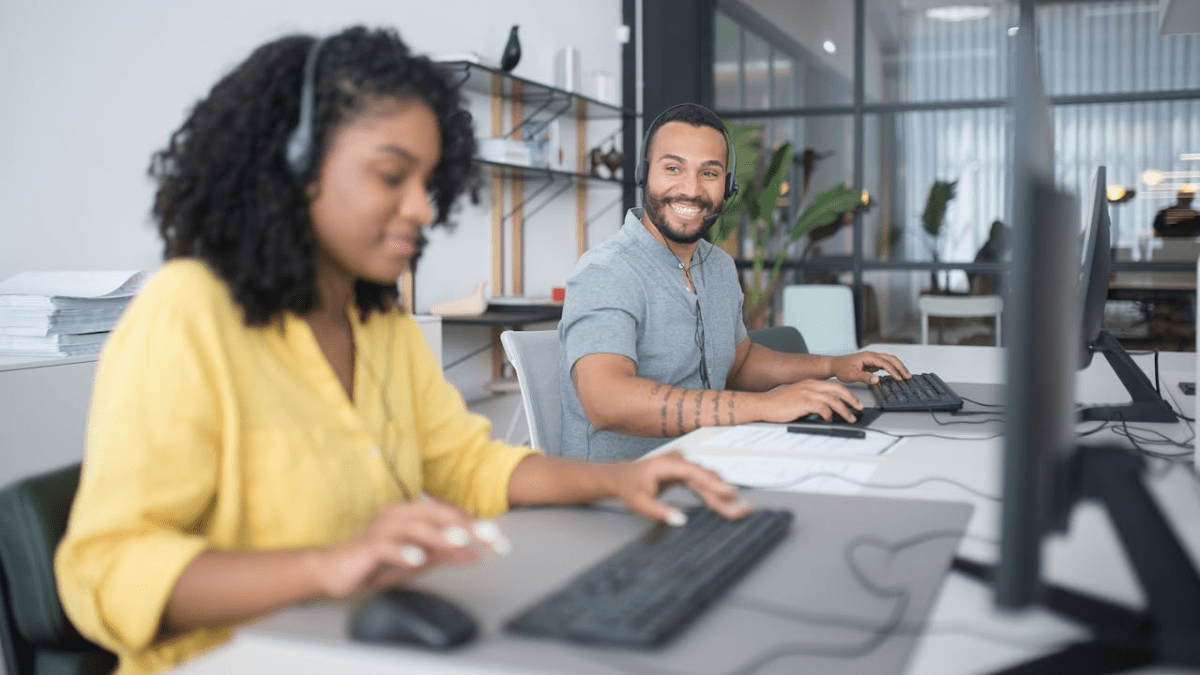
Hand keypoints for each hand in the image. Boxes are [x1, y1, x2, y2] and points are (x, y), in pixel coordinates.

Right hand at [315, 499, 486, 598]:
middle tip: (489, 536)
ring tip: (460, 540)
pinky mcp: (365, 547)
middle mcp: (398, 515)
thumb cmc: (376, 563)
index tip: (500, 541)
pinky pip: (385, 546)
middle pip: (436, 514)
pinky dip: (403, 551)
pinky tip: (417, 559)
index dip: (477, 526)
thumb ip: (446, 555)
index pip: (450, 514)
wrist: (333, 571)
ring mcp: (381, 529)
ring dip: (439, 534)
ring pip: (414, 526)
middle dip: (466, 524)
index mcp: (413, 515)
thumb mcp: (418, 560)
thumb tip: (476, 554)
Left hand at [607, 450, 751, 524]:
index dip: (713, 483)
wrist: (619, 477)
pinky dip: (714, 494)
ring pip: (707, 481)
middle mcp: (678, 461)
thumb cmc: (627, 486)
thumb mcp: (638, 502)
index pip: (695, 473)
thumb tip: (680, 520)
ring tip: (739, 510)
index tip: (729, 493)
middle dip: (724, 495)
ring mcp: (683, 465)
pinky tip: (726, 504)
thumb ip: (658, 511)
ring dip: (722, 496)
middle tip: (742, 509)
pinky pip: (703, 484)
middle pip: (706, 478)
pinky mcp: (685, 473)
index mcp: (667, 464)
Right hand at [758, 377, 863, 423]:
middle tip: (859, 408)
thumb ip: (811, 400)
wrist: (763, 404)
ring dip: (845, 410)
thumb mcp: (797, 397)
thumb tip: (826, 411)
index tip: (854, 402)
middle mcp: (810, 385)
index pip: (834, 385)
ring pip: (833, 399)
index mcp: (810, 383)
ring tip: (850, 418)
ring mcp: (807, 392)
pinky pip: (823, 408)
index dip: (847, 393)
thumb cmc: (778, 404)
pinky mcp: (804, 402)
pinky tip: (830, 420)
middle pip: (838, 389)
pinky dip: (829, 415)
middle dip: (852, 399)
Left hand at [830, 351, 910, 384]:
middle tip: (908, 376)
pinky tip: (896, 375)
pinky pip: (885, 365)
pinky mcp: (871, 364)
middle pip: (891, 359)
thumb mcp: (851, 374)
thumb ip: (864, 377)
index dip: (893, 371)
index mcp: (868, 356)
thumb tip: (877, 379)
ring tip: (906, 376)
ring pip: (889, 361)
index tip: (899, 378)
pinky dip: (893, 369)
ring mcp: (872, 359)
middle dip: (901, 367)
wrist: (834, 365)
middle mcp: (872, 356)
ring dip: (898, 367)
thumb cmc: (841, 368)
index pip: (885, 363)